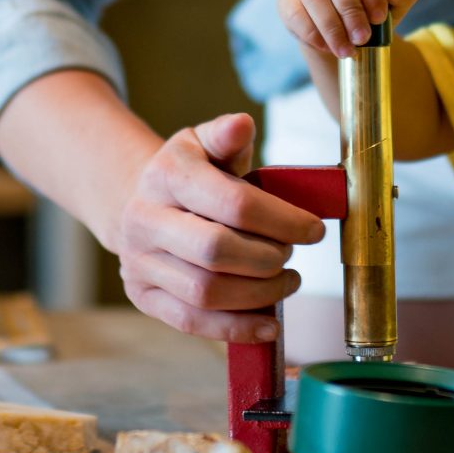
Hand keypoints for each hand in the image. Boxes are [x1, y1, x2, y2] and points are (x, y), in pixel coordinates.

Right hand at [112, 113, 326, 343]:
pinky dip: (236, 328)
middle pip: (216, 251)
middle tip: (292, 256)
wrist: (140, 203)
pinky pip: (191, 321)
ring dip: (260, 294)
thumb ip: (227, 136)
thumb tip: (243, 124)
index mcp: (165, 175)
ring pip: (206, 291)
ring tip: (287, 282)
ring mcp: (138, 262)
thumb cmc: (189, 173)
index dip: (282, 220)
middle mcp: (143, 219)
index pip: (232, 203)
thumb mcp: (204, 144)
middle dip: (268, 258)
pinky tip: (269, 323)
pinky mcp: (143, 296)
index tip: (315, 230)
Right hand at [278, 0, 420, 58]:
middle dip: (351, 11)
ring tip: (347, 51)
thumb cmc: (372, 7)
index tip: (380, 18)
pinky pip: (296, 13)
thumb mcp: (396, 1)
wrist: (342, 27)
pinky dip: (313, 33)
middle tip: (362, 38)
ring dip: (332, 26)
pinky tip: (328, 47)